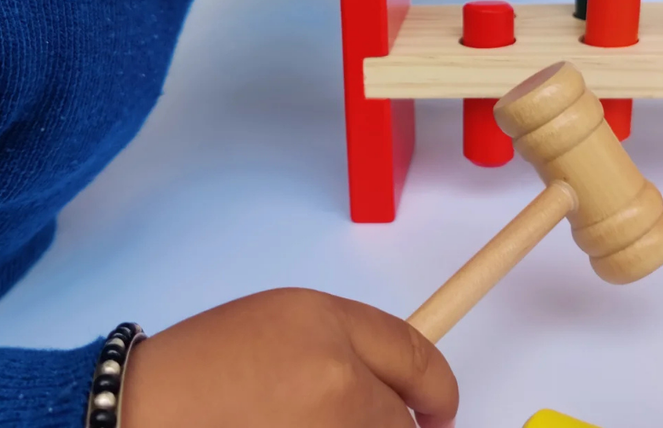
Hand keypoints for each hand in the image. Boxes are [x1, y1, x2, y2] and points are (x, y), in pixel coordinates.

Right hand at [119, 288, 457, 427]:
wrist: (142, 412)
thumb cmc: (207, 363)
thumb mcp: (289, 321)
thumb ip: (351, 345)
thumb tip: (403, 391)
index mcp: (329, 328)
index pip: (417, 357)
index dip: (440, 390)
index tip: (443, 410)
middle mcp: (333, 382)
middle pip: (402, 424)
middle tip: (352, 423)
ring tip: (300, 423)